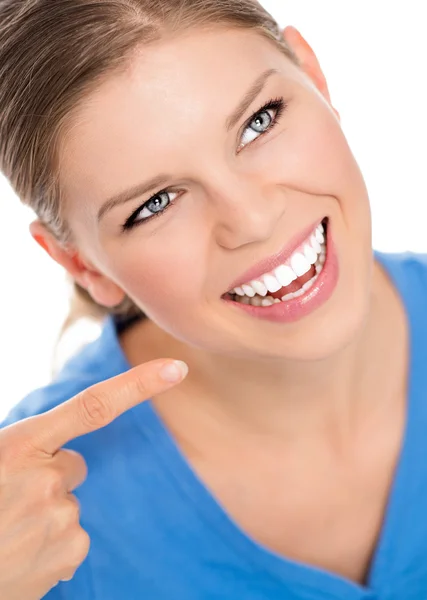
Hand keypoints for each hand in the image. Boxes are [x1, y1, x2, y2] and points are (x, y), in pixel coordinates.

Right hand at [0, 359, 187, 599]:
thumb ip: (22, 450)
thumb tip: (56, 455)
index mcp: (18, 447)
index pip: (92, 406)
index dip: (138, 385)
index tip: (177, 369)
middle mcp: (45, 479)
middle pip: (74, 466)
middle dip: (51, 479)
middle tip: (8, 503)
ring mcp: (59, 517)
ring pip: (69, 504)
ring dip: (45, 517)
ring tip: (6, 536)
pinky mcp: (70, 551)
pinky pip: (72, 538)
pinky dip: (51, 547)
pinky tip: (19, 558)